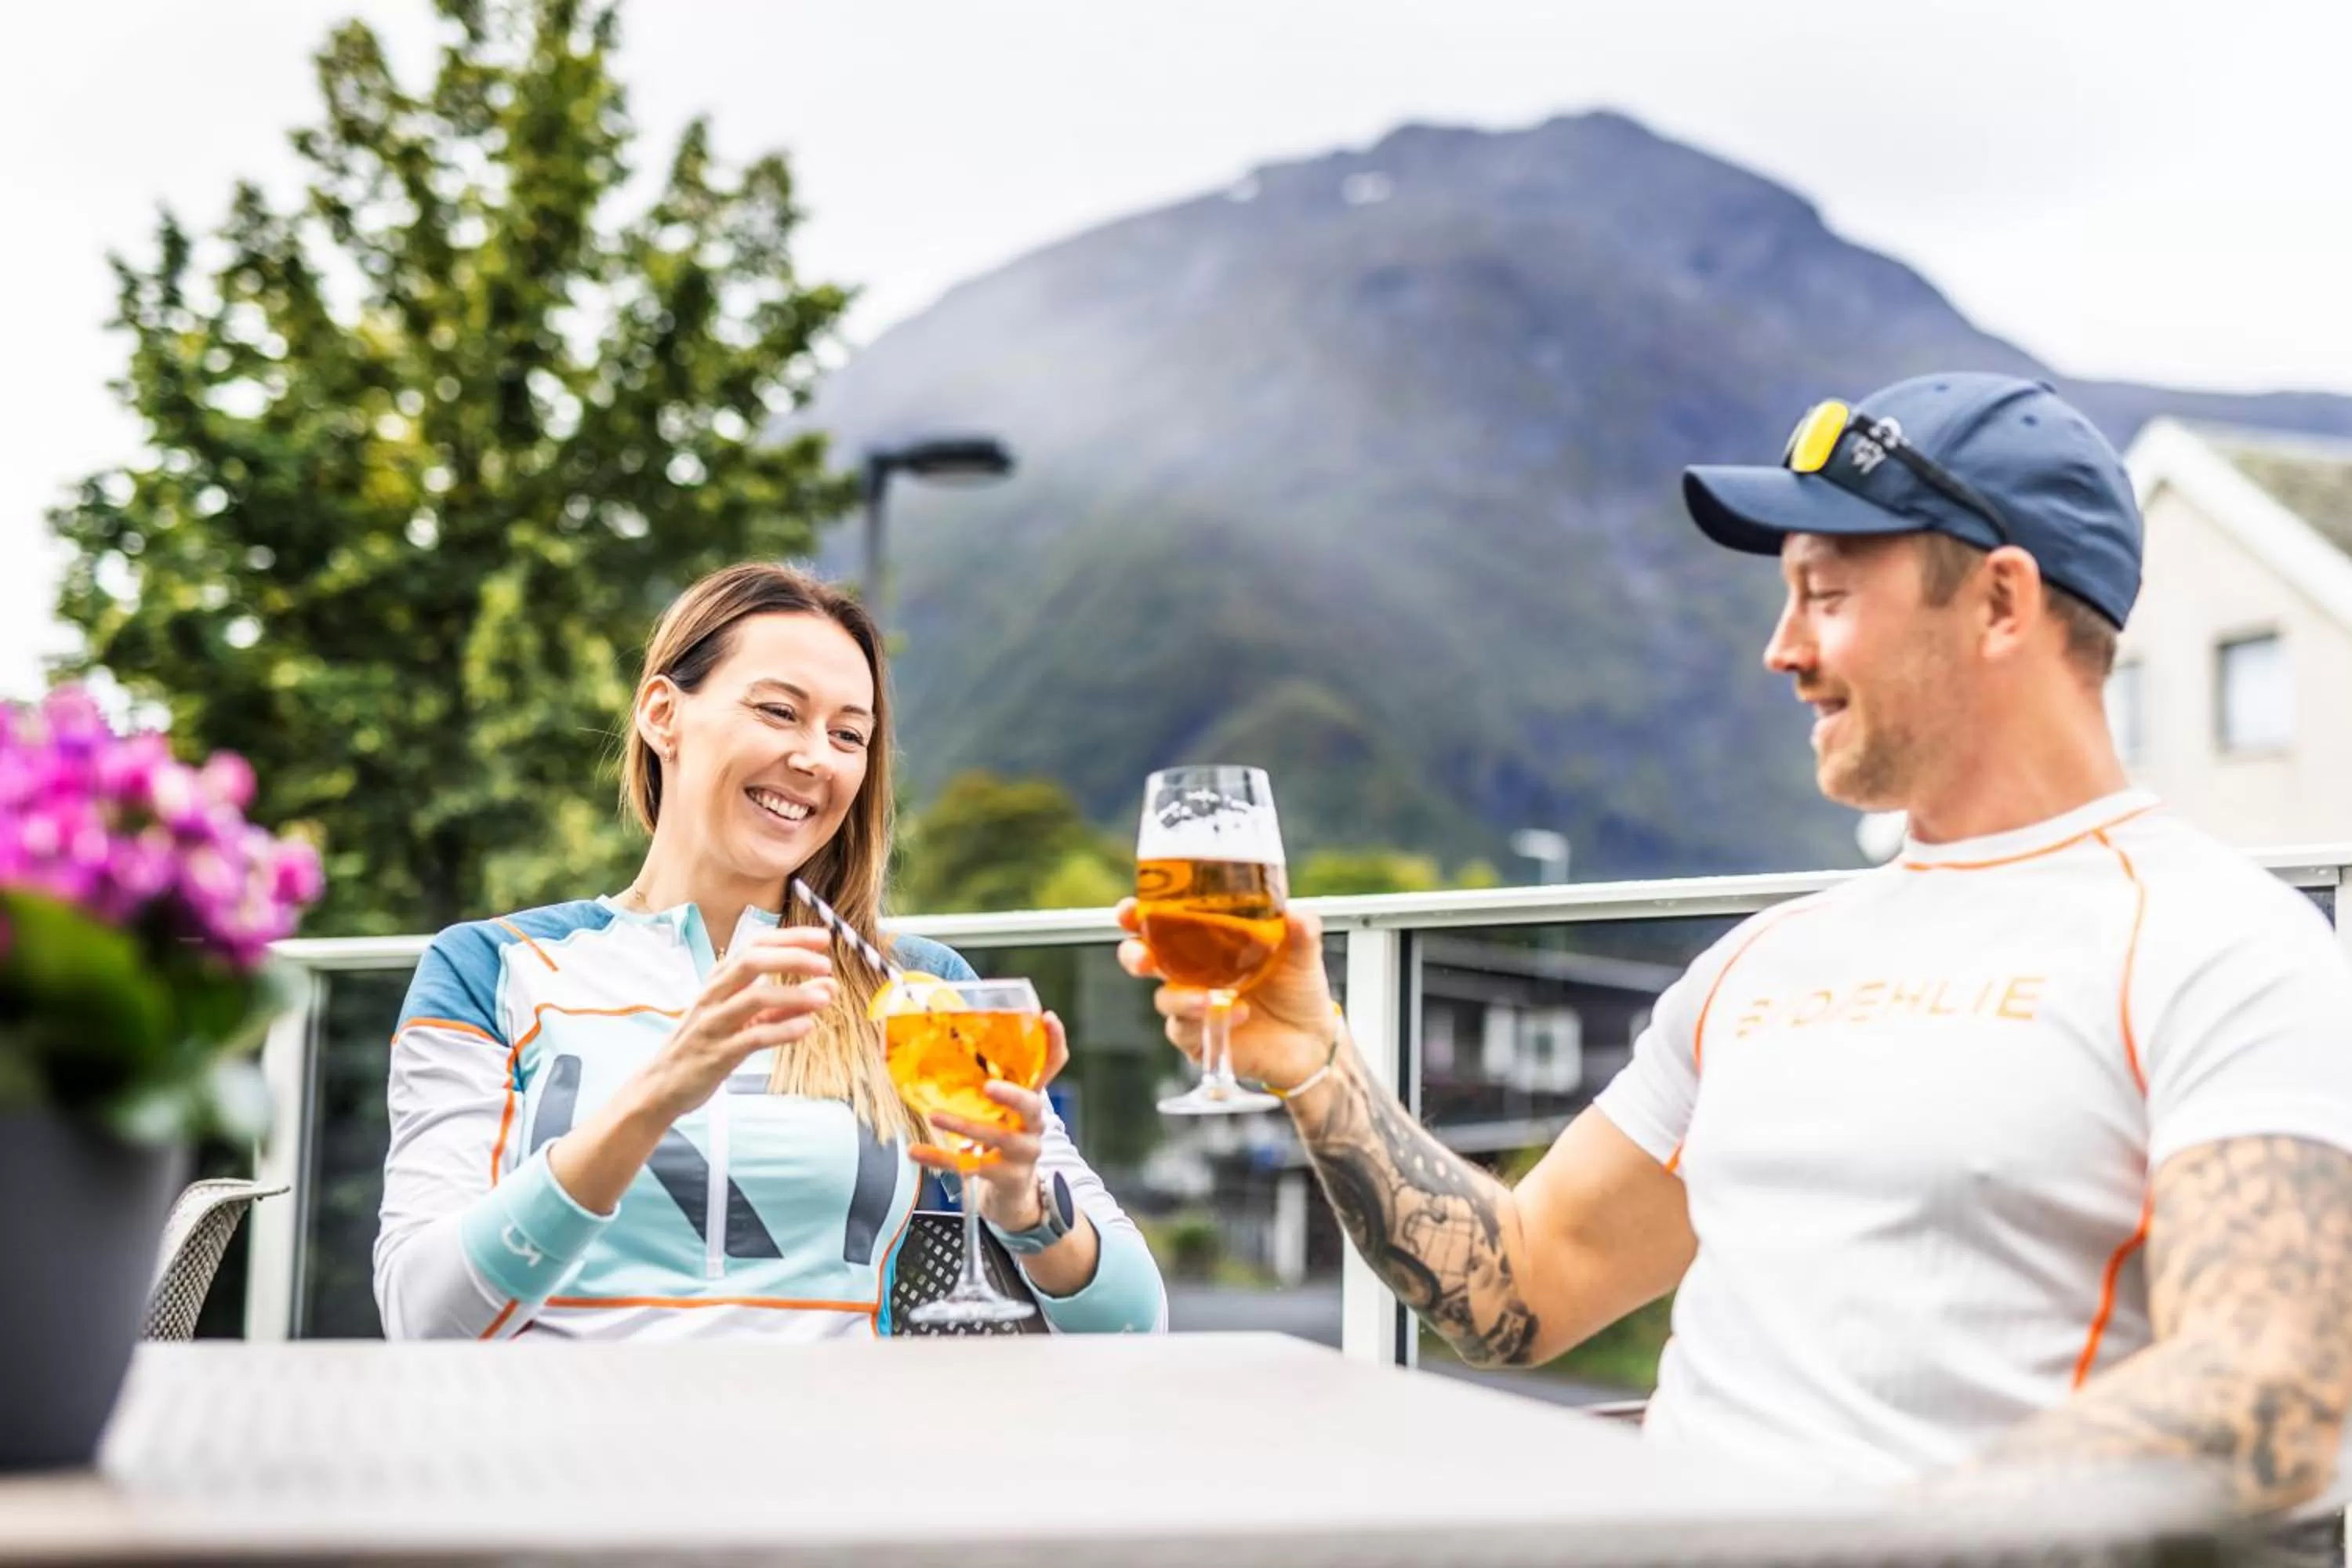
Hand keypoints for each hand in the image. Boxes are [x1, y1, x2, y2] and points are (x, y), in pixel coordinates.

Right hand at [636, 928, 836, 1117]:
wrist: (664, 1085)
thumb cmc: (707, 1044)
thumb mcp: (746, 1019)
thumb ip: (786, 1004)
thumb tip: (829, 986)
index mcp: (720, 981)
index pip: (755, 945)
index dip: (790, 938)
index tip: (823, 938)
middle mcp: (714, 996)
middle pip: (752, 962)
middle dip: (791, 957)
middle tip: (825, 963)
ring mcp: (714, 1024)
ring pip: (754, 998)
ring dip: (794, 995)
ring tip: (825, 998)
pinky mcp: (717, 1054)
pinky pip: (752, 1037)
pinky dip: (782, 1030)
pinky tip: (807, 1027)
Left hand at [912, 1011, 1070, 1228]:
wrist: (1013, 1190)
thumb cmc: (1002, 1136)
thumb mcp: (1002, 1108)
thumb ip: (987, 1080)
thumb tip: (943, 1037)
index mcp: (1032, 1098)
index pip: (1051, 1066)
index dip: (1054, 1042)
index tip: (1048, 1018)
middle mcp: (1034, 1124)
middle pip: (1032, 1106)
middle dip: (1012, 1095)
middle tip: (988, 1086)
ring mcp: (1022, 1152)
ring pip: (998, 1138)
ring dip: (965, 1126)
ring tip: (936, 1116)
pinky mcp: (1004, 1175)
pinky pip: (969, 1167)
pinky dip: (939, 1158)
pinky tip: (915, 1150)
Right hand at [1116, 902, 1335, 1091]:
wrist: (1312, 1040)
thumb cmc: (1297, 989)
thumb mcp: (1302, 954)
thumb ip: (1300, 930)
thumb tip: (1295, 913)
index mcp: (1204, 941)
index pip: (1160, 921)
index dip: (1136, 915)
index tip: (1129, 911)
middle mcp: (1190, 972)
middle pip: (1142, 958)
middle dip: (1133, 956)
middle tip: (1143, 959)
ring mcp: (1191, 1006)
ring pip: (1163, 999)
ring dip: (1180, 996)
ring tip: (1210, 997)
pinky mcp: (1198, 1038)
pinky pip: (1185, 1029)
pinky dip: (1205, 1020)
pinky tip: (1237, 1012)